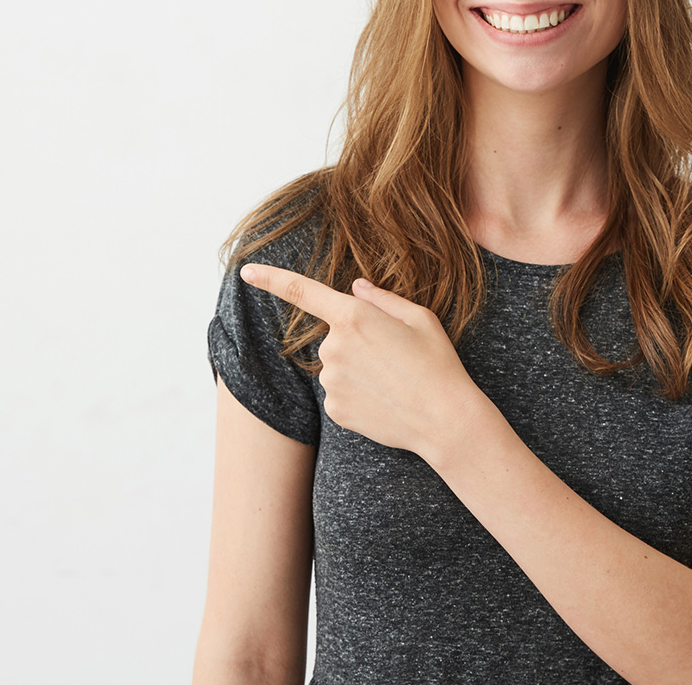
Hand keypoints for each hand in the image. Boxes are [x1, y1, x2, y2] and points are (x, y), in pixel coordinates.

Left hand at [238, 264, 487, 460]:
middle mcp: (334, 347)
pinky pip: (339, 394)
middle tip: (395, 359)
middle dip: (357, 344)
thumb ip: (381, 299)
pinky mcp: (333, 410)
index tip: (246, 272)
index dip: (271, 279)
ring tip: (393, 383)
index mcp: (353, 316)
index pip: (302, 291)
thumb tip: (355, 288)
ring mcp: (331, 381)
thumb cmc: (437, 364)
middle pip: (335, 338)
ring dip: (358, 372)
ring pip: (337, 368)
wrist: (445, 420)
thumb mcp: (419, 318)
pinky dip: (357, 396)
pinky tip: (383, 402)